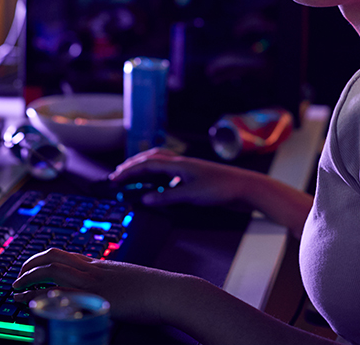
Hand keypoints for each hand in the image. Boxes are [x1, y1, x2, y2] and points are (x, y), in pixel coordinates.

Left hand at [11, 247, 183, 323]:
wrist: (168, 291)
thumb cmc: (153, 289)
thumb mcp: (127, 279)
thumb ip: (110, 280)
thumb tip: (101, 288)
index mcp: (100, 264)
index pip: (65, 254)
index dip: (43, 258)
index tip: (30, 267)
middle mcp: (93, 268)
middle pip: (54, 257)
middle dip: (30, 265)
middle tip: (17, 278)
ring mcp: (94, 282)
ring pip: (53, 271)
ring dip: (28, 279)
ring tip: (14, 289)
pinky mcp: (96, 298)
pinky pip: (63, 293)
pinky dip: (42, 297)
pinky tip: (30, 304)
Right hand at [109, 147, 249, 207]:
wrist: (246, 188)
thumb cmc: (222, 189)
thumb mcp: (192, 195)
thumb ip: (168, 197)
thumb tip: (145, 199)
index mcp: (178, 164)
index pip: (147, 164)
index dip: (129, 171)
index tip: (114, 178)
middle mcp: (181, 164)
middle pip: (151, 159)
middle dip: (133, 166)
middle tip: (118, 175)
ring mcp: (188, 169)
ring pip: (160, 163)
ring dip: (144, 168)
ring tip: (133, 176)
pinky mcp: (194, 177)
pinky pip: (169, 173)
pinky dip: (158, 176)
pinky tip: (158, 186)